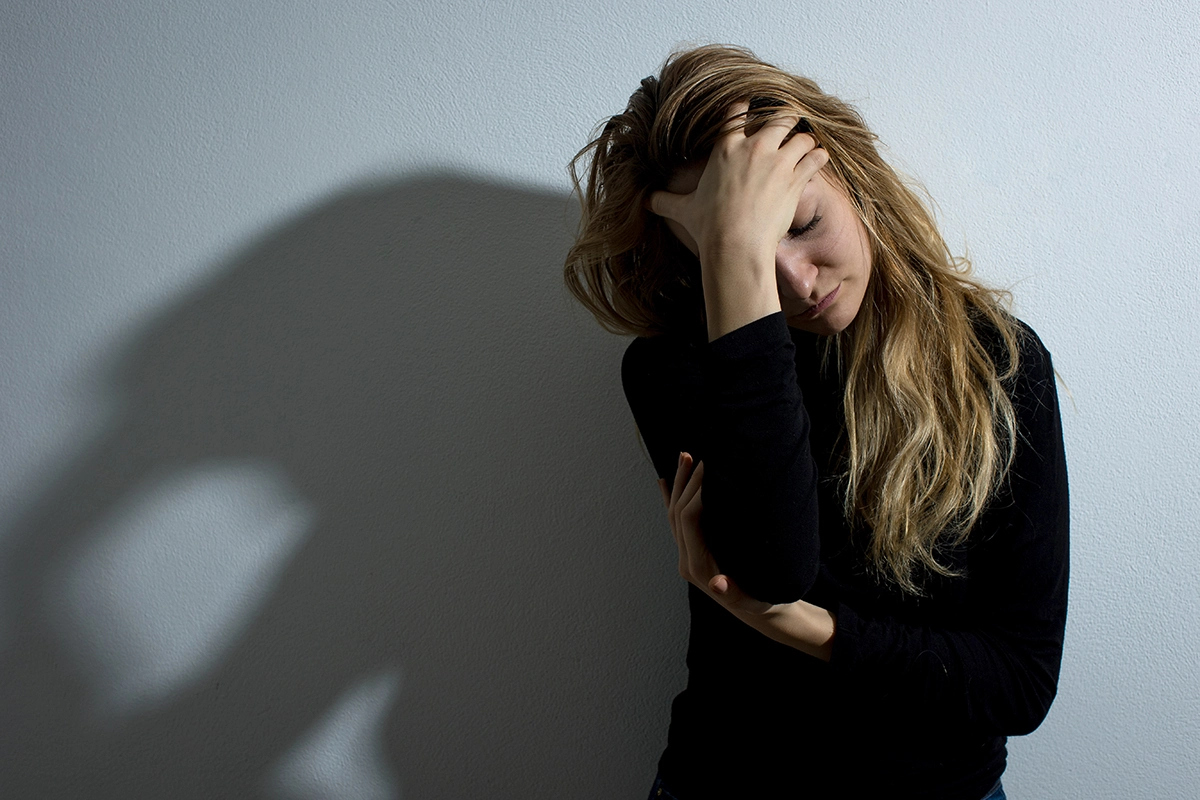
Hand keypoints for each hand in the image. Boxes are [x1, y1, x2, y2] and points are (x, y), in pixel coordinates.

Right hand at [647, 102, 828, 267]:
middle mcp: (754, 148)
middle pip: (779, 116)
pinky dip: (818, 157)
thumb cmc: (709, 227)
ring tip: (804, 148)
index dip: (746, 105)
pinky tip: (817, 160)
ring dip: (805, 140)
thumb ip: (665, 200)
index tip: (753, 105)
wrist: (735, 245)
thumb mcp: (683, 210)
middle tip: (788, 125)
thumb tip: (646, 201)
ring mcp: (777, 161)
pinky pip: (816, 156)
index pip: (737, 112)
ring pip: (802, 135)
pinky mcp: (795, 178)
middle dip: (786, 118)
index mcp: (725, 148)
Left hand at [658, 451, 837, 660]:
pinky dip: (671, 497)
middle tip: (700, 455)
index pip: (689, 521)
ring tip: (684, 455)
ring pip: (674, 512)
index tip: (710, 469)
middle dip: (688, 482)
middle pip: (677, 512)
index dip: (696, 493)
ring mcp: (686, 553)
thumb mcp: (754, 599)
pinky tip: (667, 479)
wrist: (757, 611)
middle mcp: (686, 559)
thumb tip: (718, 585)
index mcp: (698, 567)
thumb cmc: (762, 601)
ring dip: (679, 483)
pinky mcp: (690, 549)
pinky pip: (676, 519)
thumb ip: (735, 594)